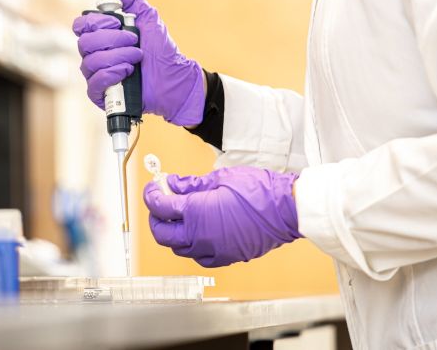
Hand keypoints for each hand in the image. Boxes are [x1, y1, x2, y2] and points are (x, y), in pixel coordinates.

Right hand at [71, 0, 203, 125]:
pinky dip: (111, 74)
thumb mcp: (149, 18)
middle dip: (112, 39)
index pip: (81, 25)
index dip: (97, 22)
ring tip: (136, 57)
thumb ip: (131, 0)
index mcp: (101, 36)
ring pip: (90, 62)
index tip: (118, 23)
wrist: (174, 78)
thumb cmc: (161, 51)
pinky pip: (94, 82)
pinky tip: (127, 71)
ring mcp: (96, 75)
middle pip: (84, 42)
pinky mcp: (101, 94)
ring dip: (118, 56)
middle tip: (134, 41)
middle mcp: (95, 55)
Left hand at [143, 167, 301, 267]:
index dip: (151, 195)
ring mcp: (213, 250)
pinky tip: (197, 234)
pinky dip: (191, 247)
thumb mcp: (219, 178)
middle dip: (156, 218)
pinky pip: (199, 258)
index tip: (154, 188)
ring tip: (179, 218)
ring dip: (172, 234)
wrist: (285, 210)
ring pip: (178, 249)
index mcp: (195, 211)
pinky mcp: (226, 258)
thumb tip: (172, 184)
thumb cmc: (258, 191)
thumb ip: (191, 184)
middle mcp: (200, 235)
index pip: (159, 206)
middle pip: (162, 233)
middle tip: (160, 204)